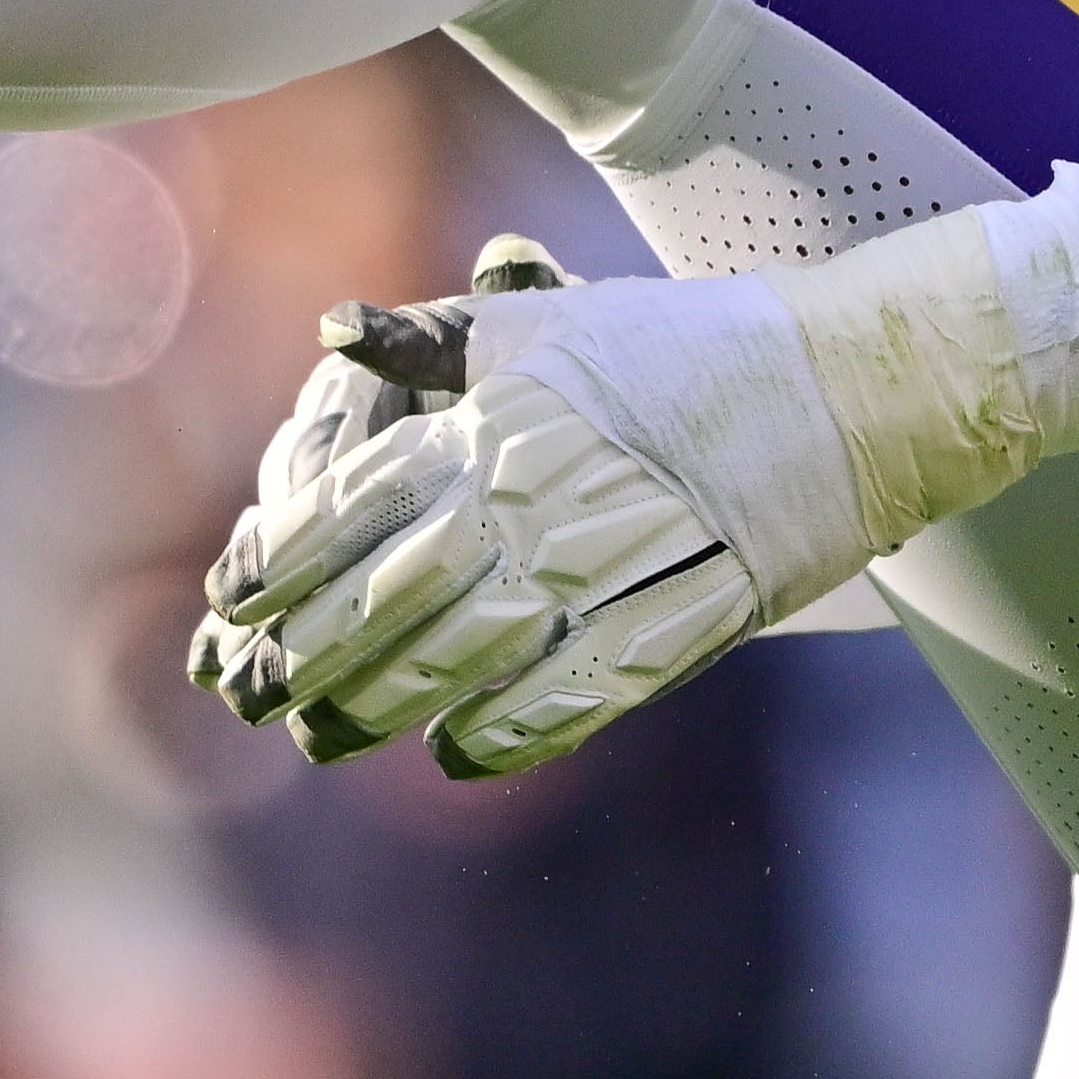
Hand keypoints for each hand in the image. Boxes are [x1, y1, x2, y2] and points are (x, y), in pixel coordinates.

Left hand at [187, 238, 881, 779]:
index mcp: (500, 424)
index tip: (231, 599)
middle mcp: (541, 500)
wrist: (846, 388)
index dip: (283, 561)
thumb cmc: (685, 348)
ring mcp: (611, 570)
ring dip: (386, 706)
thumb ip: (440, 338)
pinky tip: (456, 755)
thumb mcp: (554, 324)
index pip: (358, 505)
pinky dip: (504, 733)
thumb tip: (335, 326)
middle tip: (260, 696)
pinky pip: (572, 696)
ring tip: (330, 737)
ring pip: (468, 659)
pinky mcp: (678, 625)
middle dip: (314, 655)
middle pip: (395, 599)